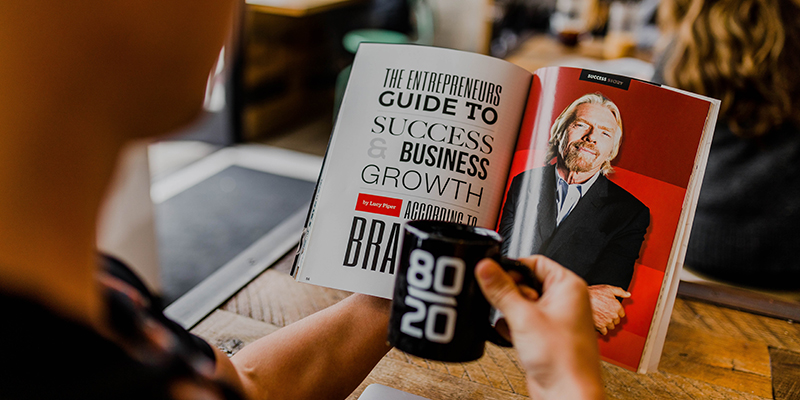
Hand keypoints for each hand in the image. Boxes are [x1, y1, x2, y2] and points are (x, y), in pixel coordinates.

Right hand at [476, 256, 604, 399]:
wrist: (566, 394)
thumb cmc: (564, 359)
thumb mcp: (523, 316)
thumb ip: (501, 289)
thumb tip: (486, 266)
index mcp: (568, 286)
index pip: (535, 262)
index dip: (513, 268)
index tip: (494, 275)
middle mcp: (564, 300)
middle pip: (525, 282)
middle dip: (510, 294)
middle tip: (504, 304)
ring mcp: (554, 319)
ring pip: (521, 303)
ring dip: (510, 312)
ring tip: (512, 324)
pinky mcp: (544, 336)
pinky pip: (522, 321)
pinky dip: (512, 326)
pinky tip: (510, 335)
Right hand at [587, 285, 630, 334]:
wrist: (581, 299)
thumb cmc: (594, 293)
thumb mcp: (608, 289)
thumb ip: (620, 292)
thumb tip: (628, 294)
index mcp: (617, 306)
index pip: (622, 314)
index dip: (616, 311)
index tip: (611, 310)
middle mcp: (613, 315)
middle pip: (616, 321)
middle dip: (612, 318)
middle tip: (605, 313)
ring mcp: (607, 321)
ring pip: (611, 326)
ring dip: (607, 324)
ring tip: (601, 318)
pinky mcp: (600, 326)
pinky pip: (604, 332)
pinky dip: (602, 329)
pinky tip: (598, 323)